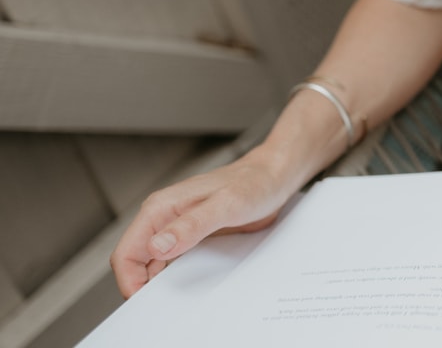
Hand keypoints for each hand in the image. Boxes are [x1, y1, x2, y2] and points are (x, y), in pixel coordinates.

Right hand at [110, 154, 292, 297]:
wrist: (272, 177)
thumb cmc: (253, 183)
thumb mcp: (226, 205)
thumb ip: (191, 225)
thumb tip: (158, 245)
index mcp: (161, 208)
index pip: (127, 251)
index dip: (129, 280)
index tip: (144, 302)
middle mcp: (163, 218)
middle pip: (135, 261)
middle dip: (141, 286)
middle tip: (161, 306)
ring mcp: (175, 227)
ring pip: (152, 264)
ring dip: (158, 283)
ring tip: (175, 300)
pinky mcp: (190, 236)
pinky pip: (172, 261)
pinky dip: (175, 276)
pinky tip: (189, 285)